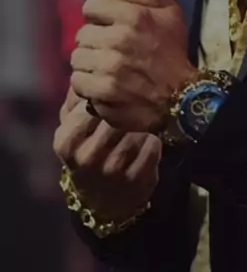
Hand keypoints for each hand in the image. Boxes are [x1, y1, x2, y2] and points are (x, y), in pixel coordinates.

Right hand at [53, 88, 160, 220]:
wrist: (103, 200)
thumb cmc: (88, 151)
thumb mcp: (73, 129)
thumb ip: (76, 100)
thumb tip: (88, 72)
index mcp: (66, 142)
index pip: (87, 106)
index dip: (104, 95)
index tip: (114, 89)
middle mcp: (86, 158)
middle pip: (113, 117)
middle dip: (127, 105)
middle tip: (136, 98)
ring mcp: (112, 171)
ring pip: (135, 129)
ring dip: (143, 120)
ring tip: (144, 115)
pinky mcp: (137, 180)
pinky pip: (153, 146)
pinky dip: (155, 138)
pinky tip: (152, 135)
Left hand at [70, 0, 198, 131]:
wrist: (181, 97)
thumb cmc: (173, 53)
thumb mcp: (171, 12)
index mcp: (134, 16)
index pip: (91, 6)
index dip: (98, 14)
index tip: (106, 24)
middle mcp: (119, 39)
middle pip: (82, 33)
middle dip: (94, 40)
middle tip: (107, 49)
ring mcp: (109, 68)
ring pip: (77, 58)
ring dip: (88, 62)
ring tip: (104, 68)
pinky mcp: (103, 92)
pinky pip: (78, 82)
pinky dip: (86, 84)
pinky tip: (101, 84)